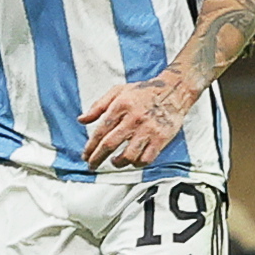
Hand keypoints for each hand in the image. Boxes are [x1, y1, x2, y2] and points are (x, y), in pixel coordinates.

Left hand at [79, 74, 197, 168]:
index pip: (101, 131)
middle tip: (92, 165)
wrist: (174, 90)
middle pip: (110, 144)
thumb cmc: (144, 92)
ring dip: (118, 163)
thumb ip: (98, 106)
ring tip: (114, 162)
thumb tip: (81, 120)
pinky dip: (137, 163)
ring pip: (129, 155)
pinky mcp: (161, 138)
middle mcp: (134, 118)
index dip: (90, 146)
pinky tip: (133, 161)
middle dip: (97, 158)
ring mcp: (149, 129)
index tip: (85, 156)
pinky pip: (147, 158)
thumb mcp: (118, 91)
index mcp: (121, 105)